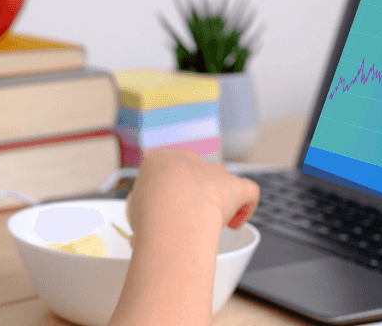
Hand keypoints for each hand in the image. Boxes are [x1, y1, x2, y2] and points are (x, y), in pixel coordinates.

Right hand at [124, 149, 259, 249]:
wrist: (171, 212)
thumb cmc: (148, 214)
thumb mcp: (133, 208)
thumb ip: (144, 208)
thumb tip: (149, 222)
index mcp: (160, 160)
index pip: (165, 172)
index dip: (167, 193)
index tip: (166, 213)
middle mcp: (189, 159)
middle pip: (193, 174)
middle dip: (191, 196)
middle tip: (185, 221)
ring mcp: (214, 171)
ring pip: (220, 179)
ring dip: (218, 197)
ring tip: (211, 222)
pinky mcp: (234, 186)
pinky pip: (248, 191)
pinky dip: (246, 206)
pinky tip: (236, 223)